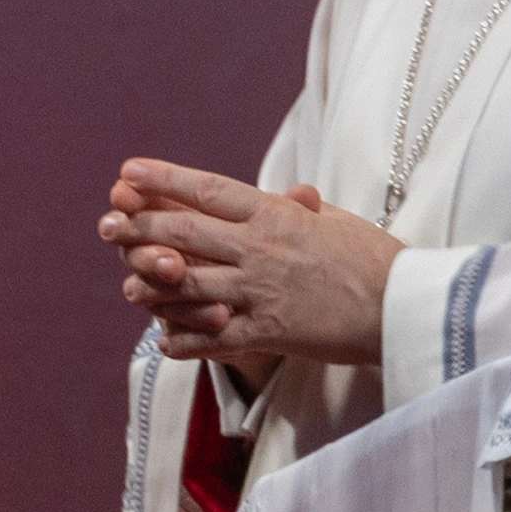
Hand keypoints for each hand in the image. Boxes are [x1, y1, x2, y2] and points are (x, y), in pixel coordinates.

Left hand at [100, 158, 403, 368]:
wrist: (403, 305)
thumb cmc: (373, 258)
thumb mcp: (334, 221)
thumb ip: (301, 210)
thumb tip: (291, 194)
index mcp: (274, 215)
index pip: (207, 191)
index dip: (164, 180)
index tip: (128, 171)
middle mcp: (259, 249)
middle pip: (185, 233)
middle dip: (140, 227)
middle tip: (107, 223)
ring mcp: (260, 292)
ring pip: (188, 284)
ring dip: (152, 286)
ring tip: (128, 286)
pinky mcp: (269, 333)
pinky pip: (214, 337)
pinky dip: (186, 339)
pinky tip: (166, 340)